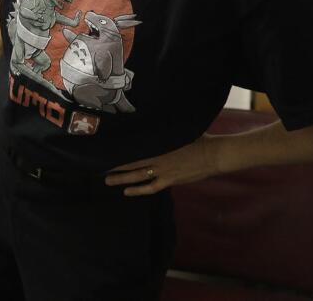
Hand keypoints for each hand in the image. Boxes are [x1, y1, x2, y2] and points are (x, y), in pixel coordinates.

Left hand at [106, 134, 221, 196]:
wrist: (213, 154)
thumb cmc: (198, 139)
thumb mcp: (178, 131)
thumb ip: (163, 130)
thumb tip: (152, 119)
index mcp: (158, 144)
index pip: (134, 147)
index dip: (119, 149)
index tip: (106, 149)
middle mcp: (157, 158)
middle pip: (131, 162)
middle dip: (114, 165)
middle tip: (99, 166)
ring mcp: (163, 171)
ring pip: (137, 176)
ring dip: (121, 178)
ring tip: (107, 180)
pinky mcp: (170, 181)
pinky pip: (151, 187)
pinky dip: (138, 190)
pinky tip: (127, 192)